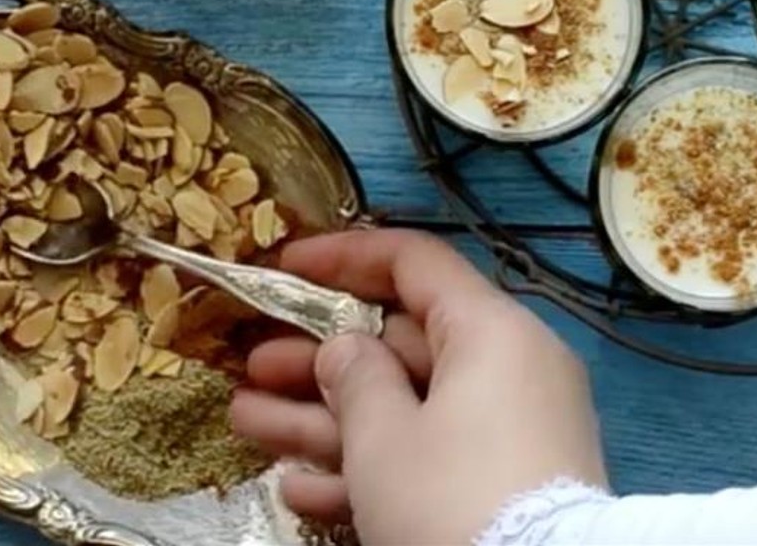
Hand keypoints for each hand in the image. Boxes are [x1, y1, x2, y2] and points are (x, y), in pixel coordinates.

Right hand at [230, 229, 607, 544]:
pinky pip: (431, 456)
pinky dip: (372, 467)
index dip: (344, 257)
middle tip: (252, 365)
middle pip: (402, 343)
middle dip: (319, 358)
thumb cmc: (452, 499)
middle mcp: (508, 368)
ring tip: (246, 421)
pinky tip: (299, 487)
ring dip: (326, 417)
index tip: (285, 265)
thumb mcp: (386, 438)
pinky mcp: (505, 485)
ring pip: (406, 406)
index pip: (415, 263)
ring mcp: (510, 431)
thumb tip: (346, 348)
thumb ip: (354, 378)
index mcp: (490, 330)